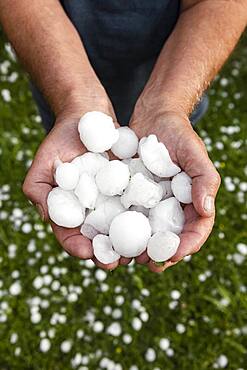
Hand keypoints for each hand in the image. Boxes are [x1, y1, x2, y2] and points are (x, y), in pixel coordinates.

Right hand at [22, 99, 129, 269]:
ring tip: (140, 252)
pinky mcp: (128, 189)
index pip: (70, 235)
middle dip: (108, 254)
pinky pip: (136, 207)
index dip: (77, 246)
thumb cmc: (62, 137)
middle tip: (119, 261)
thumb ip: (37, 188)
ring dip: (129, 244)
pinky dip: (143, 220)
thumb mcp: (43, 161)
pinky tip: (153, 227)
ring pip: (120, 229)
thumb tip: (47, 218)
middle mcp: (90, 210)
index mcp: (69, 210)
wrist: (89, 116)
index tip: (88, 252)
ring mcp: (110, 201)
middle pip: (98, 239)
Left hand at [129, 109, 220, 272]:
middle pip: (171, 238)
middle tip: (148, 262)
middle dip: (161, 254)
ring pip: (148, 234)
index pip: (196, 229)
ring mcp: (152, 204)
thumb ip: (204, 179)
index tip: (175, 254)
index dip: (188, 245)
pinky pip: (128, 218)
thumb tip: (206, 210)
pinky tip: (111, 238)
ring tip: (129, 258)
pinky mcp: (133, 197)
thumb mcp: (194, 152)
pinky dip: (122, 231)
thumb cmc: (178, 133)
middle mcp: (173, 207)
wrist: (153, 117)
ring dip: (140, 249)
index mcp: (193, 201)